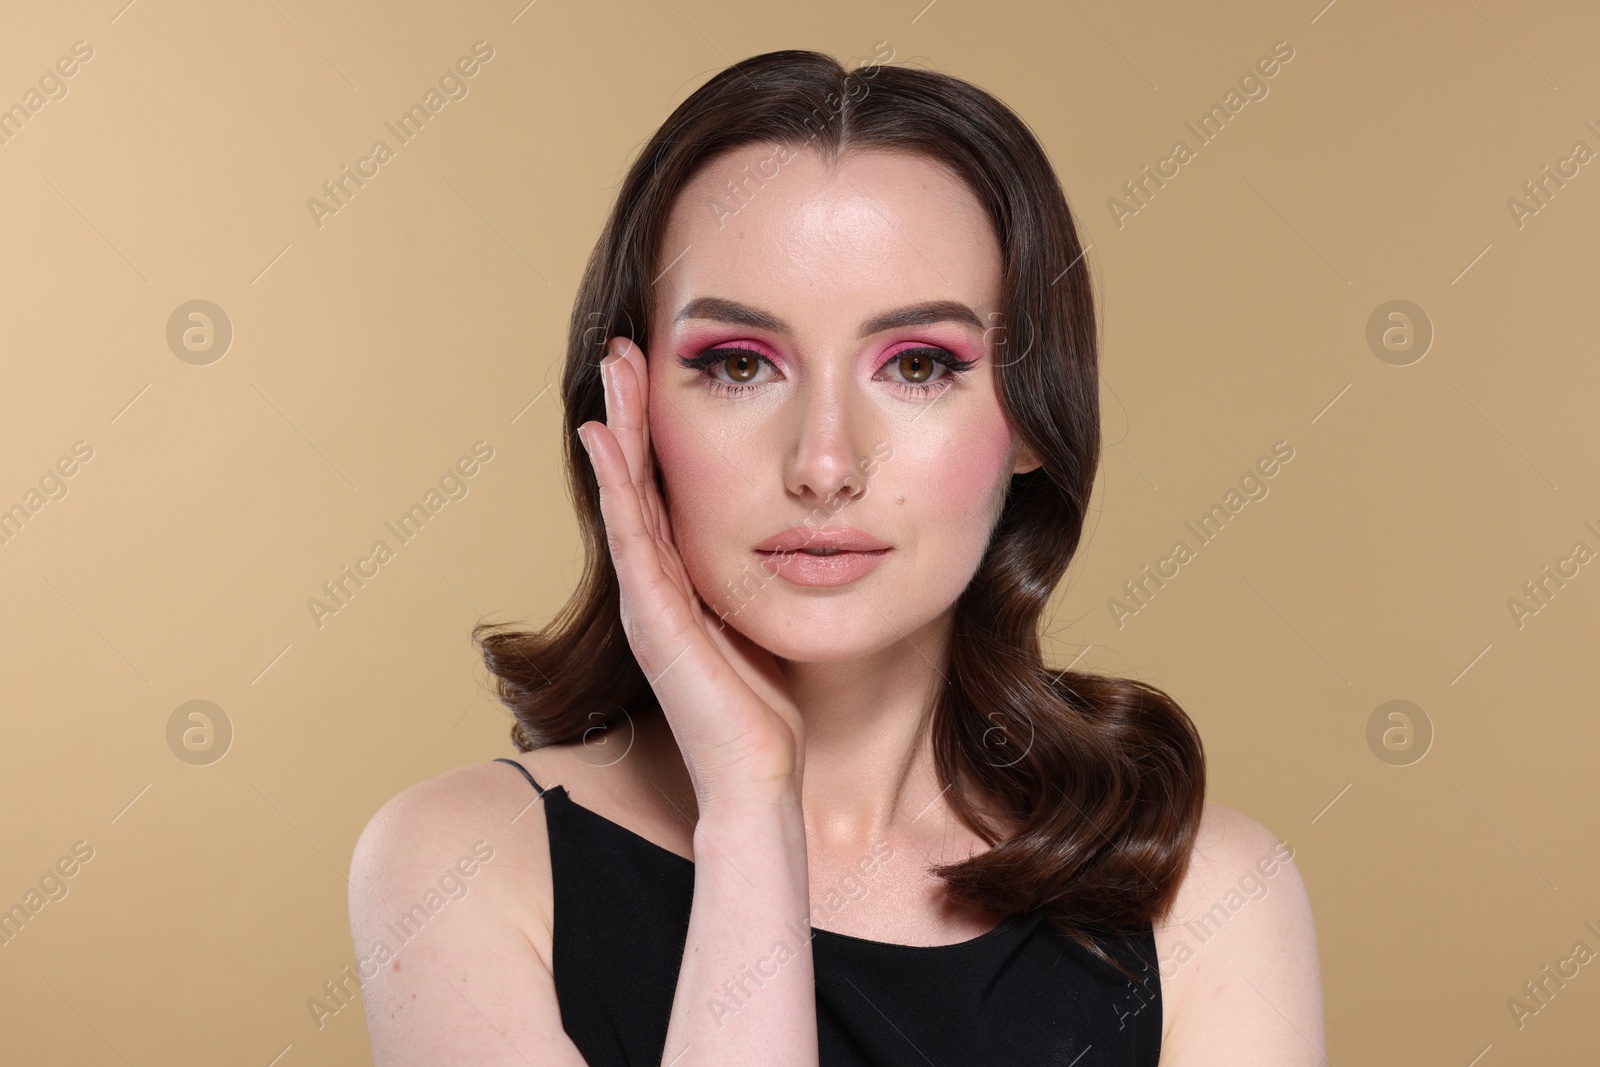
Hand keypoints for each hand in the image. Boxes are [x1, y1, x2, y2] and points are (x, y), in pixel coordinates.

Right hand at [577, 337, 805, 806]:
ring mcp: (649, 600)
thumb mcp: (764, 617)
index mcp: (682, 582)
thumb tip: (790, 529)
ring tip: (612, 370)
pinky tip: (606, 437)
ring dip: (618, 428)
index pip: (662, 489)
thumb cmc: (767, 707)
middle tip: (622, 347)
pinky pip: (632, 537)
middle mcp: (655, 585)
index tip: (656, 371)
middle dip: (630, 411)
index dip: (655, 431)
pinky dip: (616, 484)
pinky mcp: (655, 619)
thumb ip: (759, 575)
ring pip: (626, 495)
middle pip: (635, 480)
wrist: (760, 777)